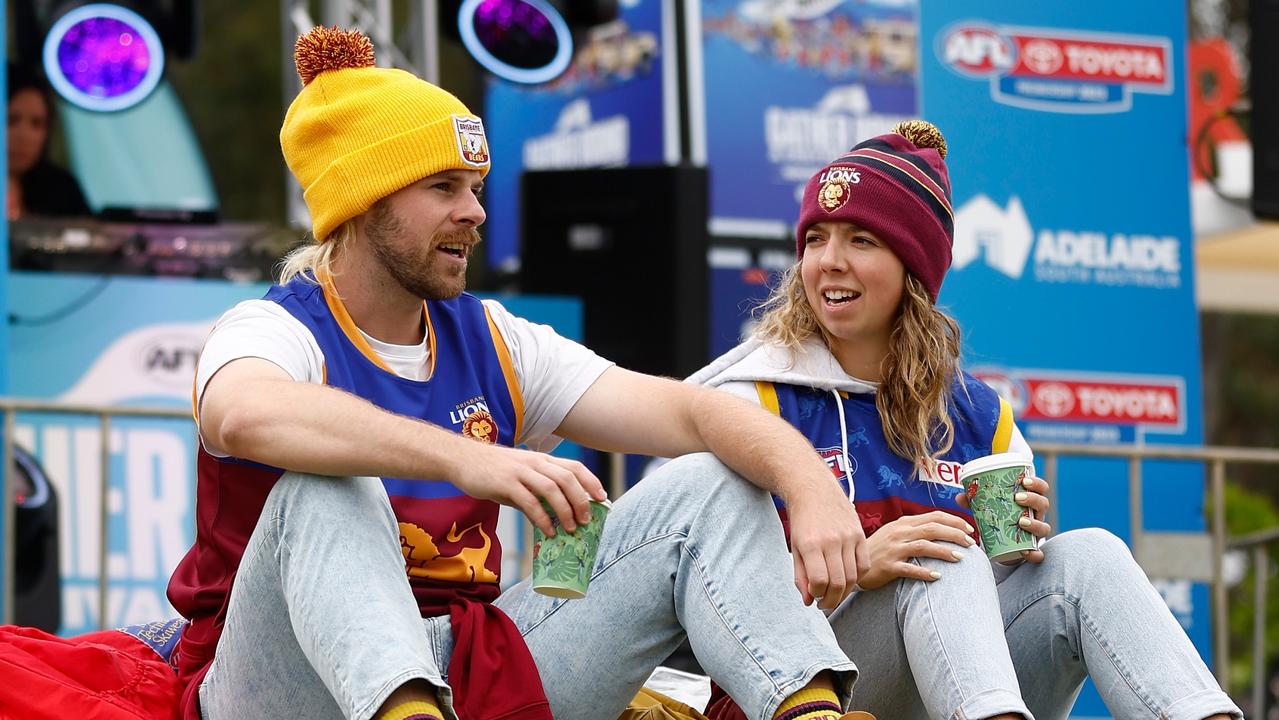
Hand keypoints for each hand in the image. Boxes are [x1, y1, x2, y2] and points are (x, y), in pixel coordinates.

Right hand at [448, 440, 606, 536]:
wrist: (461, 459)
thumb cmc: (492, 470)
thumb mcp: (519, 477)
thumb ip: (536, 494)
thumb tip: (553, 519)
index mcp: (541, 460)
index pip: (574, 467)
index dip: (591, 481)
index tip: (602, 498)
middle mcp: (534, 462)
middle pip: (568, 478)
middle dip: (581, 500)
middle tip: (586, 520)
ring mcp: (520, 471)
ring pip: (552, 488)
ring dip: (565, 510)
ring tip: (570, 529)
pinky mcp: (505, 483)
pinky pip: (529, 501)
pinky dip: (542, 518)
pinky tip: (548, 531)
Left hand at [787, 488, 869, 609]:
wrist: (813, 489)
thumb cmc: (802, 521)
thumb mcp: (795, 548)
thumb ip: (801, 575)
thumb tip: (808, 600)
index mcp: (811, 544)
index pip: (819, 581)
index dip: (816, 595)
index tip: (813, 597)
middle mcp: (831, 541)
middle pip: (839, 583)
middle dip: (831, 600)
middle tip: (825, 603)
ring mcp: (848, 537)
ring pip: (853, 576)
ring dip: (844, 592)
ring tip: (835, 593)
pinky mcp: (860, 534)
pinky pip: (864, 564)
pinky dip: (857, 576)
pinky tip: (847, 578)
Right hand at [856, 511, 976, 590]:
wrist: (853, 563)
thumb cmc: (879, 549)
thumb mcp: (896, 533)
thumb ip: (916, 529)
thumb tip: (944, 530)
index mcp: (904, 523)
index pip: (934, 516)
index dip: (954, 521)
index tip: (970, 529)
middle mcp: (899, 533)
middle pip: (932, 528)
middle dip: (955, 534)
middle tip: (971, 542)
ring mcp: (893, 549)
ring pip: (923, 546)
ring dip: (944, 551)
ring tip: (960, 557)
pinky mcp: (888, 566)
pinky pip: (909, 569)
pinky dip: (925, 572)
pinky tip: (937, 576)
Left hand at [957, 473, 1052, 562]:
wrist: (1004, 546)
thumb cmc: (998, 519)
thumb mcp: (987, 508)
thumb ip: (974, 501)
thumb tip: (960, 497)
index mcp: (1028, 501)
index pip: (1040, 488)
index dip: (1036, 483)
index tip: (1024, 480)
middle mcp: (1036, 515)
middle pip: (1043, 504)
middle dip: (1033, 499)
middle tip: (1018, 498)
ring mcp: (1036, 533)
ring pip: (1044, 527)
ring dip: (1035, 523)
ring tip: (1021, 521)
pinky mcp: (1033, 550)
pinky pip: (1039, 553)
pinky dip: (1035, 553)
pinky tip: (1026, 551)